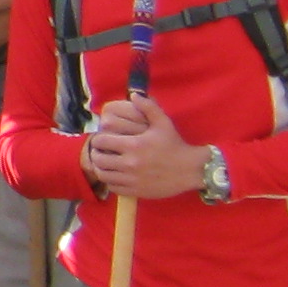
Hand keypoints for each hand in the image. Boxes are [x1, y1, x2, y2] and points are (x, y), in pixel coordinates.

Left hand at [82, 95, 207, 198]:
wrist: (191, 170)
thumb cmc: (175, 145)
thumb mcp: (163, 123)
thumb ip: (148, 107)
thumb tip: (133, 95)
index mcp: (133, 145)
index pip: (101, 142)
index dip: (98, 139)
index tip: (103, 139)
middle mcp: (130, 163)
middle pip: (98, 159)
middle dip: (97, 154)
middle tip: (101, 152)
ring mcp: (132, 179)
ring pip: (103, 175)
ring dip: (101, 168)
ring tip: (105, 164)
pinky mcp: (136, 191)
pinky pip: (113, 188)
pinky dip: (110, 182)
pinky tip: (115, 175)